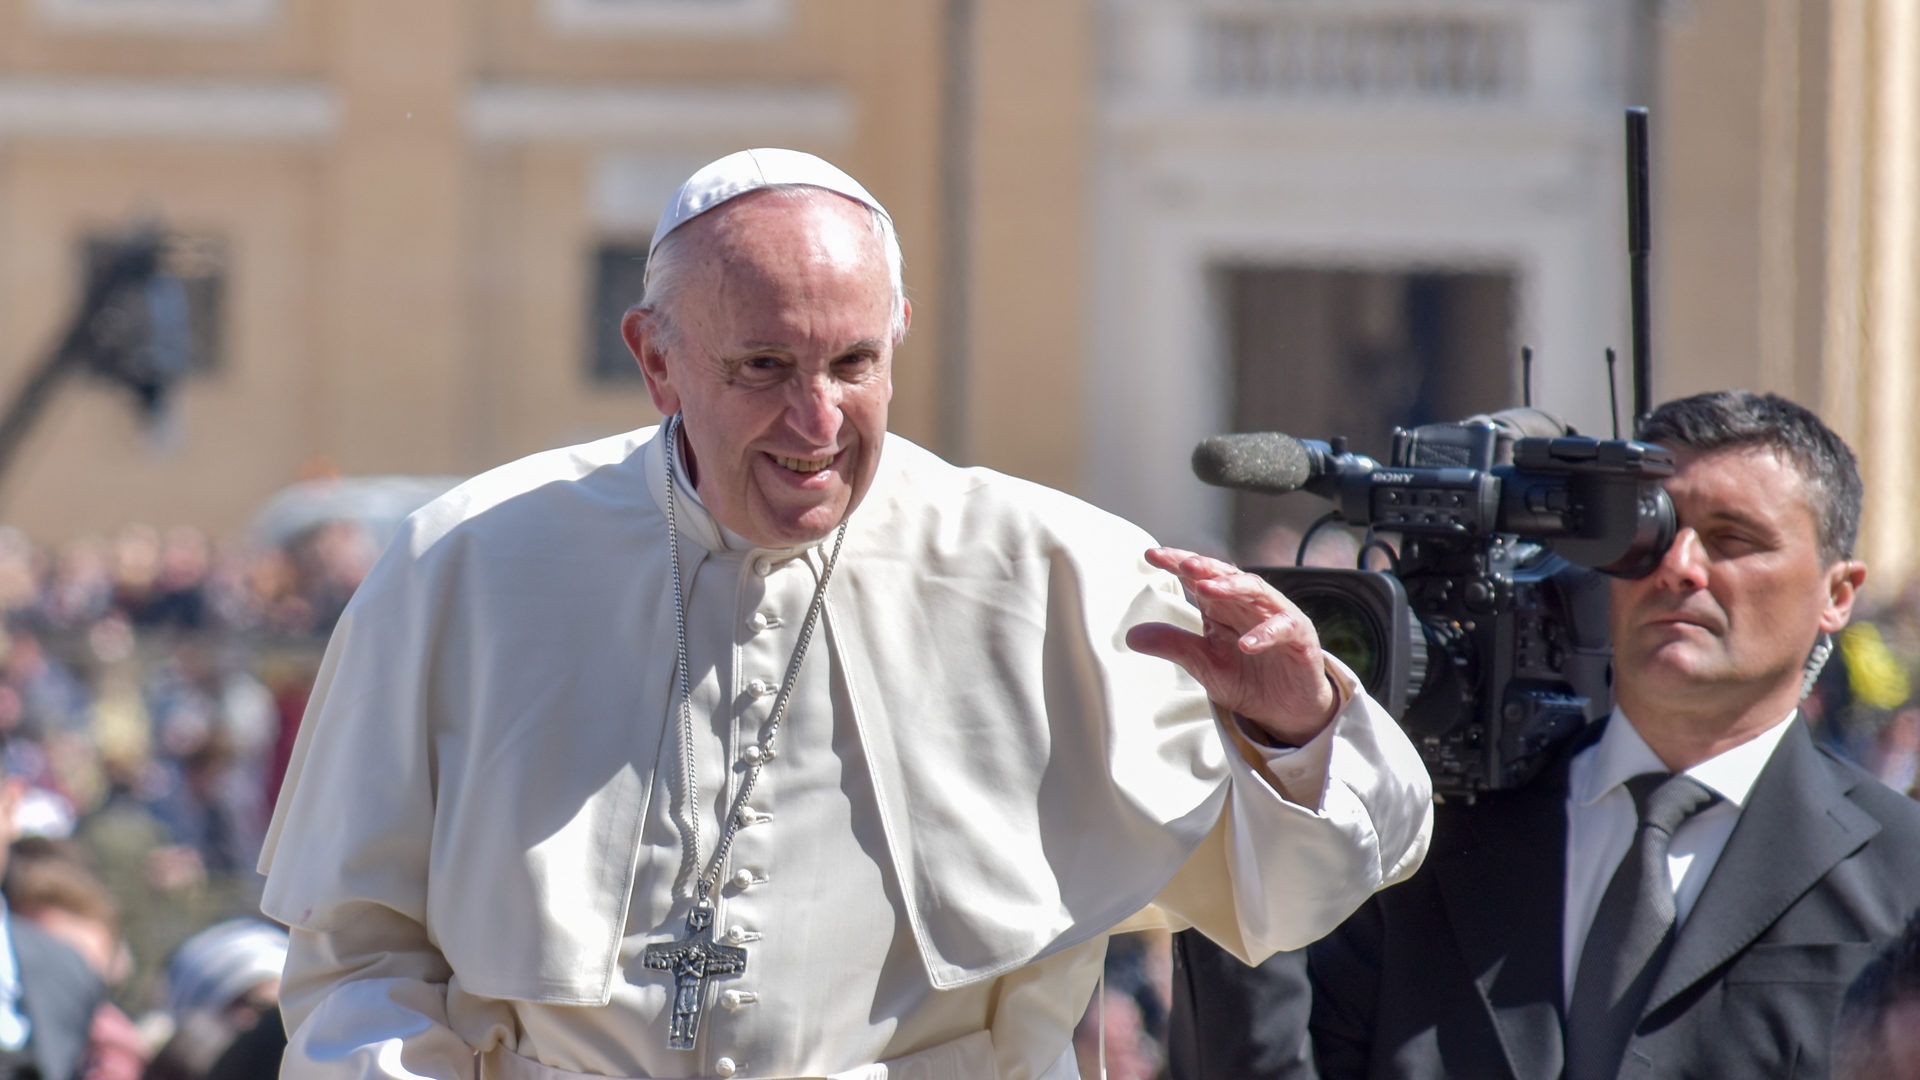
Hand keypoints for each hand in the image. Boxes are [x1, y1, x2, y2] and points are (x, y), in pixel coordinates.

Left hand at [1126, 546, 1337, 744]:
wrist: (1285, 710)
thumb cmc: (1247, 678)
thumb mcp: (1204, 664)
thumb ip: (1174, 645)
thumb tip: (1131, 635)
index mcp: (1223, 607)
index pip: (1199, 578)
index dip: (1177, 563)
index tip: (1150, 556)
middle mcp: (1248, 605)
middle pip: (1227, 575)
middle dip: (1206, 567)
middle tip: (1184, 564)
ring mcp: (1276, 617)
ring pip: (1256, 591)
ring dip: (1232, 587)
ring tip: (1207, 588)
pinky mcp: (1299, 638)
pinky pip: (1283, 628)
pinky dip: (1264, 634)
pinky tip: (1245, 644)